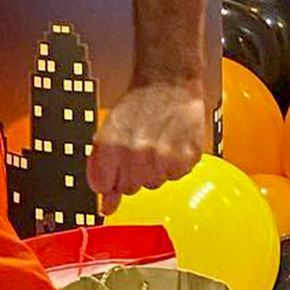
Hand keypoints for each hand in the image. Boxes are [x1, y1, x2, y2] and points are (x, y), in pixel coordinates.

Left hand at [86, 80, 206, 213]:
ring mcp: (164, 157)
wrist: (168, 82)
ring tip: (156, 142)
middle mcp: (137, 154)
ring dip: (154, 169)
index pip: (104, 186)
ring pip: (154, 184)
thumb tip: (106, 207)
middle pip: (131, 188)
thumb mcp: (109, 130)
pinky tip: (171, 143)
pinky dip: (174, 164)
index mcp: (112, 147)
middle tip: (138, 146)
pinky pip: (176, 176)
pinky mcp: (187, 158)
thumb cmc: (138, 104)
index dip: (109, 176)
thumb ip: (102, 170)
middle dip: (132, 172)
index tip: (115, 164)